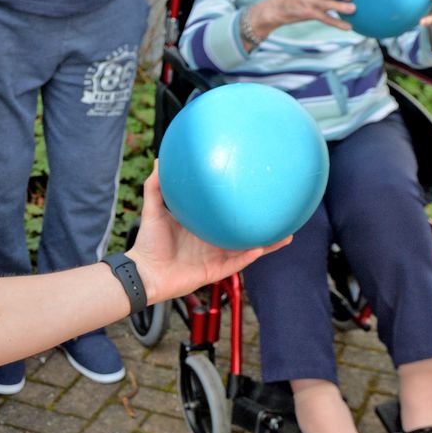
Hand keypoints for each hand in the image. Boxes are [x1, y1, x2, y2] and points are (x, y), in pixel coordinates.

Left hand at [129, 166, 288, 303]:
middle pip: (244, 232)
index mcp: (203, 227)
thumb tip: (159, 160)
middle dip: (263, 224)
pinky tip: (261, 246)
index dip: (242, 206)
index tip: (256, 192)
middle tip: (282, 211)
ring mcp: (216, 257)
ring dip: (267, 243)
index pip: (227, 216)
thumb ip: (155, 186)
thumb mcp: (153, 210)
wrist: (144, 272)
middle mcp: (213, 242)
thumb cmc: (148, 244)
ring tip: (287, 234)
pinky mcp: (215, 272)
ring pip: (248, 250)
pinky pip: (237, 264)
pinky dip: (249, 256)